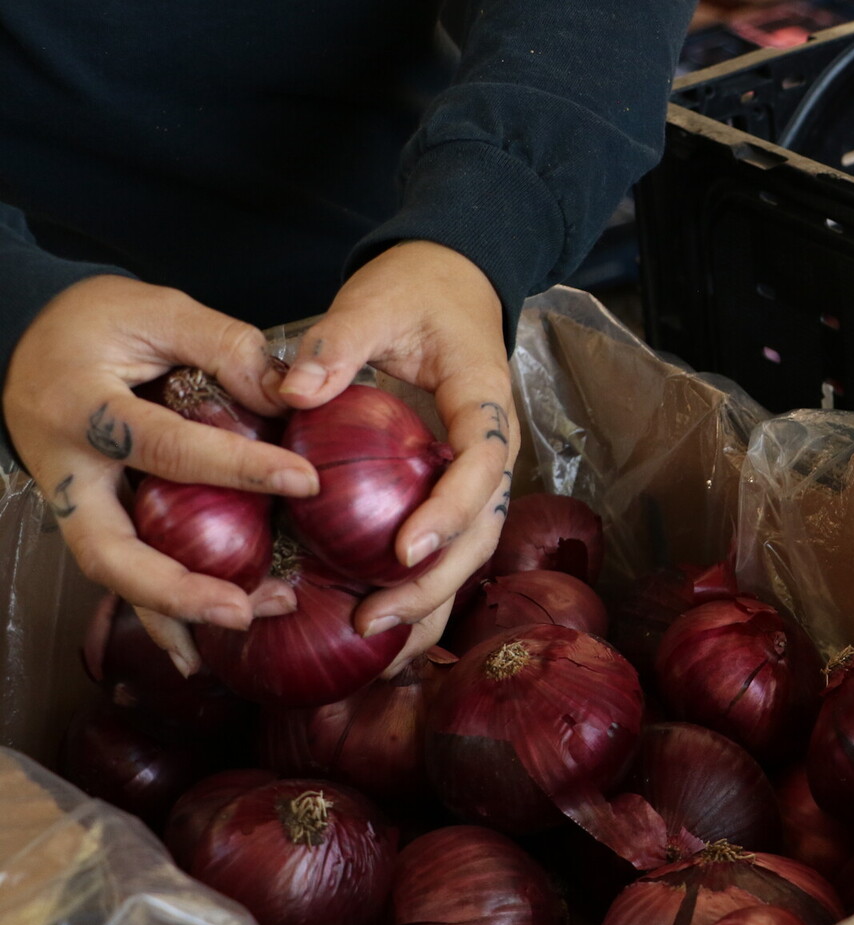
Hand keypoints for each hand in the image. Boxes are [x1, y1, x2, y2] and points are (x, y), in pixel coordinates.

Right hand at [2, 276, 318, 669]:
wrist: (31, 336)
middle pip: (107, 550)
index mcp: (82, 408)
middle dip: (175, 589)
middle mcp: (66, 469)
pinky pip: (121, 570)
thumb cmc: (97, 321)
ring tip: (243, 623)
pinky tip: (197, 647)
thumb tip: (293, 397)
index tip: (306, 482)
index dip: (237, 467)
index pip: (165, 447)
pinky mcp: (88, 517)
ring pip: (112, 574)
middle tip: (243, 608)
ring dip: (173, 611)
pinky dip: (157, 611)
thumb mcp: (157, 308)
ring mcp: (70, 502)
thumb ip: (226, 346)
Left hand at [277, 240, 516, 671]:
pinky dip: (419, 589)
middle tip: (374, 618)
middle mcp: (492, 448)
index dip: (449, 513)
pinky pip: (446, 544)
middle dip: (436, 583)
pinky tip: (374, 622)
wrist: (452, 282)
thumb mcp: (374, 301)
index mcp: (484, 400)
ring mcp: (477, 472)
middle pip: (484, 530)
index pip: (482, 466)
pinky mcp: (454, 485)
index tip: (402, 550)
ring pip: (471, 550)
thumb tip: (290, 392)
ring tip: (373, 641)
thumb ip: (335, 343)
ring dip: (429, 600)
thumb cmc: (417, 290)